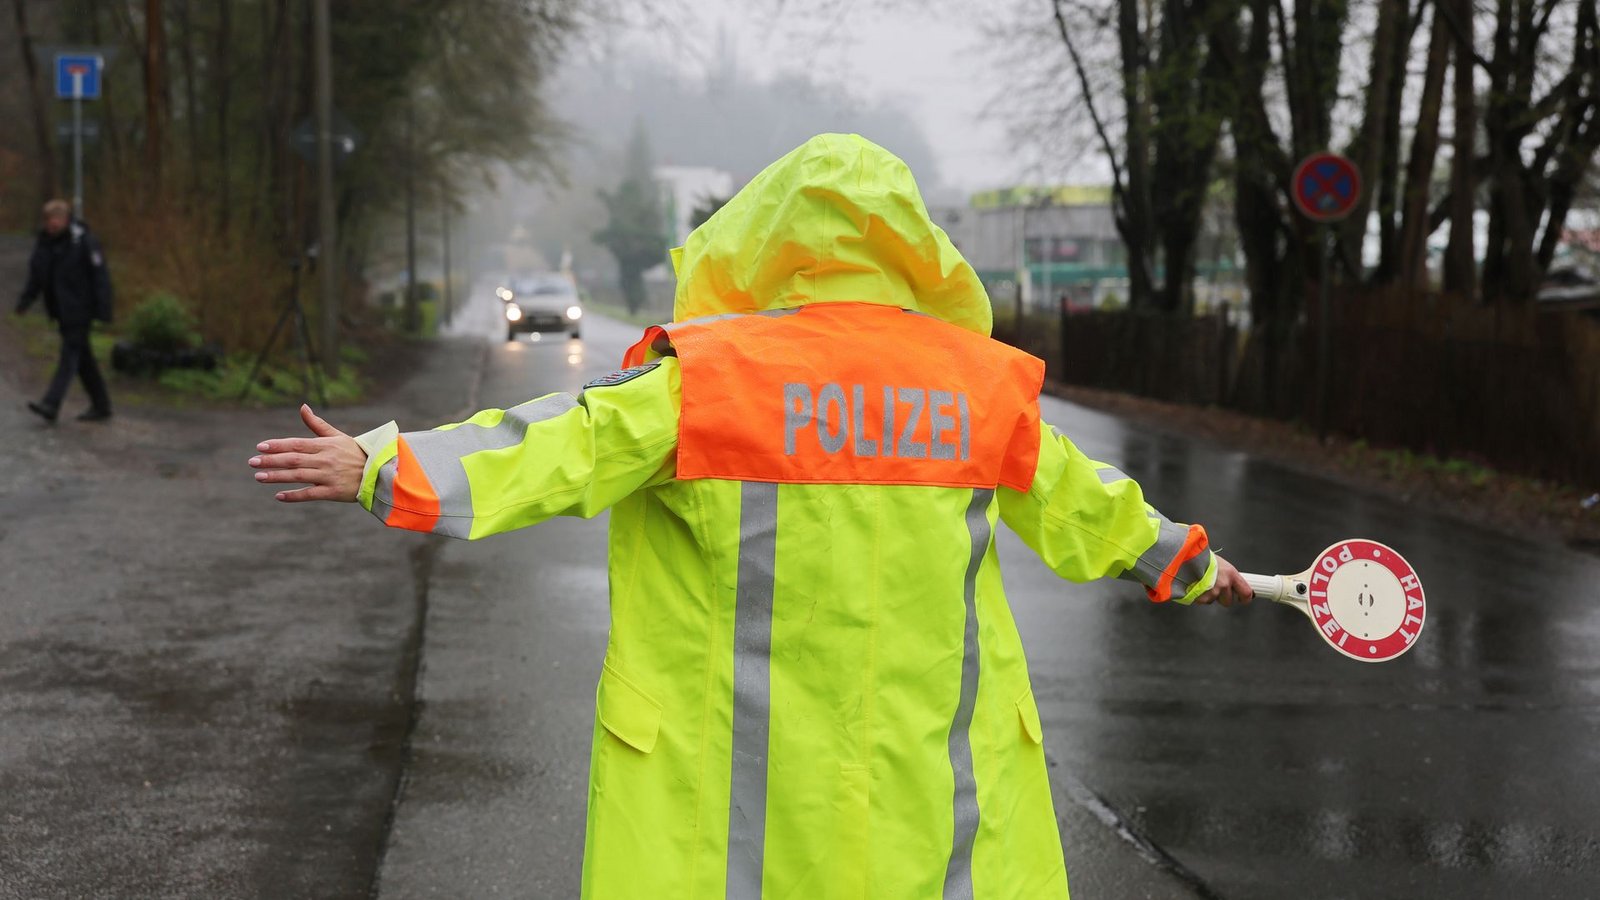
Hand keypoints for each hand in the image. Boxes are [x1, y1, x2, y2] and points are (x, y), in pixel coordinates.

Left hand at [249, 404, 366, 502]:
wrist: (379, 473)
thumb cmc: (355, 453)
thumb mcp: (337, 436)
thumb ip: (317, 424)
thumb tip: (302, 407)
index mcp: (325, 445)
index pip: (296, 444)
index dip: (277, 445)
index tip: (260, 446)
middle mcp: (326, 459)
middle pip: (293, 459)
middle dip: (271, 460)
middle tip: (252, 462)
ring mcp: (329, 476)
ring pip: (298, 475)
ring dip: (277, 476)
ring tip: (259, 477)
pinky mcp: (333, 492)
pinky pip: (310, 494)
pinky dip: (294, 495)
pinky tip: (279, 495)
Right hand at [1194, 556, 1252, 606]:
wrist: (1184, 558)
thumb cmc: (1200, 557)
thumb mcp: (1219, 563)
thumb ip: (1226, 575)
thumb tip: (1231, 582)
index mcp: (1231, 574)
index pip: (1246, 592)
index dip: (1245, 598)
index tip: (1243, 599)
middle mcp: (1224, 584)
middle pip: (1228, 601)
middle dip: (1222, 597)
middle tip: (1215, 588)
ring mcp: (1213, 592)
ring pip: (1213, 601)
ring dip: (1209, 596)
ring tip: (1201, 584)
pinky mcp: (1202, 597)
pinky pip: (1202, 600)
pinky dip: (1198, 596)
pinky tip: (1194, 586)